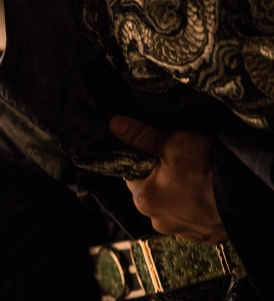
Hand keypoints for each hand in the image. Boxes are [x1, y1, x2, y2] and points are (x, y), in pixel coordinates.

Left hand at [109, 116, 226, 243]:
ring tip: (198, 179)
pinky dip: (199, 208)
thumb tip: (115, 124)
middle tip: (182, 163)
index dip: (145, 159)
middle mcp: (158, 221)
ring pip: (173, 206)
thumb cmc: (207, 169)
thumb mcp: (172, 143)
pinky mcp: (205, 237)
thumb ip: (141, 135)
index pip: (133, 174)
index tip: (159, 151)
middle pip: (152, 191)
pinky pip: (194, 218)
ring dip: (181, 194)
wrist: (247, 195)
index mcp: (143, 199)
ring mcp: (183, 232)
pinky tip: (208, 195)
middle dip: (163, 177)